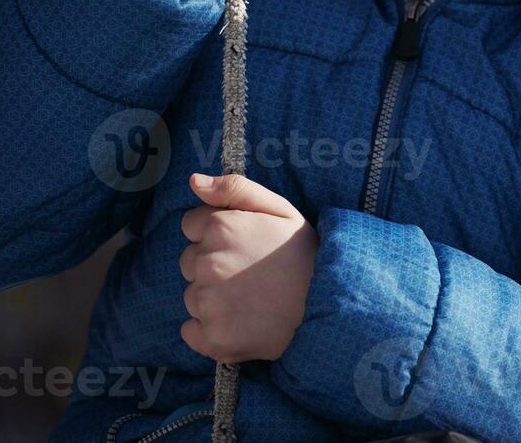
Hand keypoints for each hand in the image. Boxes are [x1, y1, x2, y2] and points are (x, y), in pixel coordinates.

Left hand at [179, 173, 316, 363]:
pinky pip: (191, 331)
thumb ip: (235, 188)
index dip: (216, 232)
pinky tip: (241, 322)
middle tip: (252, 271)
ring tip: (252, 298)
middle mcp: (208, 264)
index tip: (243, 243)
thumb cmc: (306, 253)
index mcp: (221, 228)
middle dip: (213, 263)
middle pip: (189, 261)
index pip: (191, 225)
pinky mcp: (213, 338)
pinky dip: (209, 330)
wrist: (331, 303)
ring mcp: (208, 304)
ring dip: (213, 297)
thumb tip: (195, 181)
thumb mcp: (281, 209)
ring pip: (193, 296)